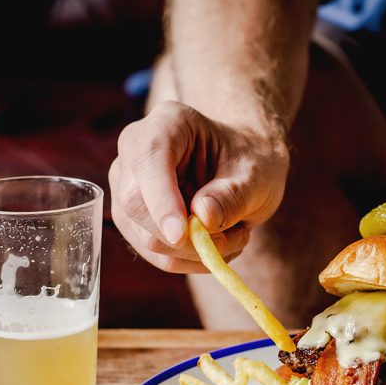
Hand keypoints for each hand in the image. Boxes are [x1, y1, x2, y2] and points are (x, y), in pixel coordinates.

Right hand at [110, 100, 288, 272]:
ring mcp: (129, 188)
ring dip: (194, 251)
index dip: (161, 200)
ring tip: (234, 236)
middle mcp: (135, 153)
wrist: (245, 167)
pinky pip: (157, 254)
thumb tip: (203, 217)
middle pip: (136, 204)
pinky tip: (219, 245)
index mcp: (167, 124)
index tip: (182, 234)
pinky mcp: (135, 222)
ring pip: (145, 237)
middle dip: (184, 236)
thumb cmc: (251, 160)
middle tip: (232, 238)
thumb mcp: (257, 173)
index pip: (148, 159)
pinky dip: (191, 260)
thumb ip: (233, 194)